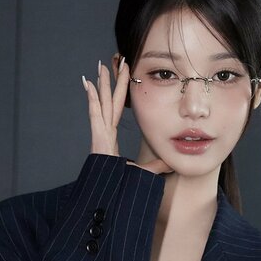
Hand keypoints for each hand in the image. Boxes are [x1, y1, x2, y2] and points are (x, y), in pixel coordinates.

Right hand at [84, 56, 173, 175]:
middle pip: (110, 100)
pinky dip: (91, 98)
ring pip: (101, 102)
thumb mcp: (143, 172)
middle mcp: (105, 131)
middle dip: (112, 81)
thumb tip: (172, 164)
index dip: (120, 93)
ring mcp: (100, 133)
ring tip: (101, 66)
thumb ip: (157, 166)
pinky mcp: (97, 137)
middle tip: (114, 62)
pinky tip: (88, 83)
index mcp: (111, 136)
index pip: (117, 109)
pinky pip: (94, 113)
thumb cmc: (120, 187)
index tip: (123, 78)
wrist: (108, 197)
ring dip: (101, 84)